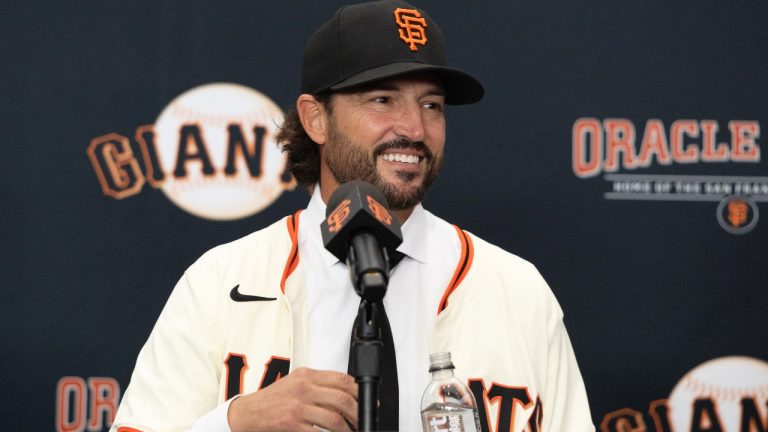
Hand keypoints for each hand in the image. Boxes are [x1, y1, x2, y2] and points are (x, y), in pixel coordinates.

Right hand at [227, 367, 357, 431]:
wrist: (248, 413)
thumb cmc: (273, 399)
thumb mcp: (296, 383)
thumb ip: (318, 384)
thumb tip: (345, 392)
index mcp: (307, 375)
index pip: (342, 379)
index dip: (360, 391)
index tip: (368, 402)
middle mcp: (304, 388)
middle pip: (343, 399)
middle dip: (358, 413)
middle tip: (363, 421)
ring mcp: (298, 407)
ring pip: (335, 419)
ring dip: (348, 430)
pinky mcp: (292, 424)